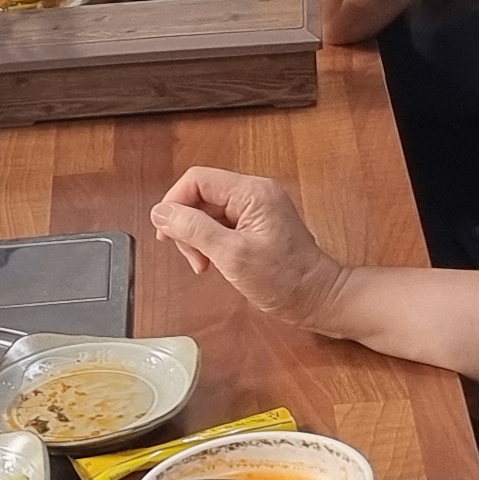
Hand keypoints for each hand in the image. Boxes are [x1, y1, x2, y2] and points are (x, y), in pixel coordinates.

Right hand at [149, 166, 349, 329]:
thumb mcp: (232, 255)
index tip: (166, 233)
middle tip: (192, 257)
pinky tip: (213, 262)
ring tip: (203, 265)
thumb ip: (194, 229)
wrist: (317, 299)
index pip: (197, 180)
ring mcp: (256, 208)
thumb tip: (161, 213)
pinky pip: (220, 224)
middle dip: (187, 226)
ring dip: (197, 238)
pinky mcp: (255, 224)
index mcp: (252, 192)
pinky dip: (210, 243)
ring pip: (207, 212)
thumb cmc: (285, 280)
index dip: (174, 203)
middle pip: (200, 196)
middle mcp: (254, 193)